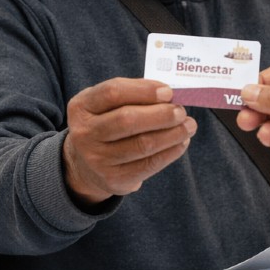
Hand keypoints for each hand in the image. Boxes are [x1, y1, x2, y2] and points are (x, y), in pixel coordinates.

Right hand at [63, 77, 196, 205]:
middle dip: (161, 114)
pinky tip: (181, 142)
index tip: (168, 92)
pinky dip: (170, 152)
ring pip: (142, 144)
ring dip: (172, 134)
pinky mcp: (114, 179)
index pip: (113, 92)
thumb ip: (132, 95)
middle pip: (127, 119)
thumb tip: (169, 95)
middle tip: (181, 111)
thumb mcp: (106, 105)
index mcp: (81, 107)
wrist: (86, 165)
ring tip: (188, 126)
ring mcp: (97, 159)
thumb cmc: (105, 123)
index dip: (144, 90)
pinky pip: (149, 165)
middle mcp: (84, 134)